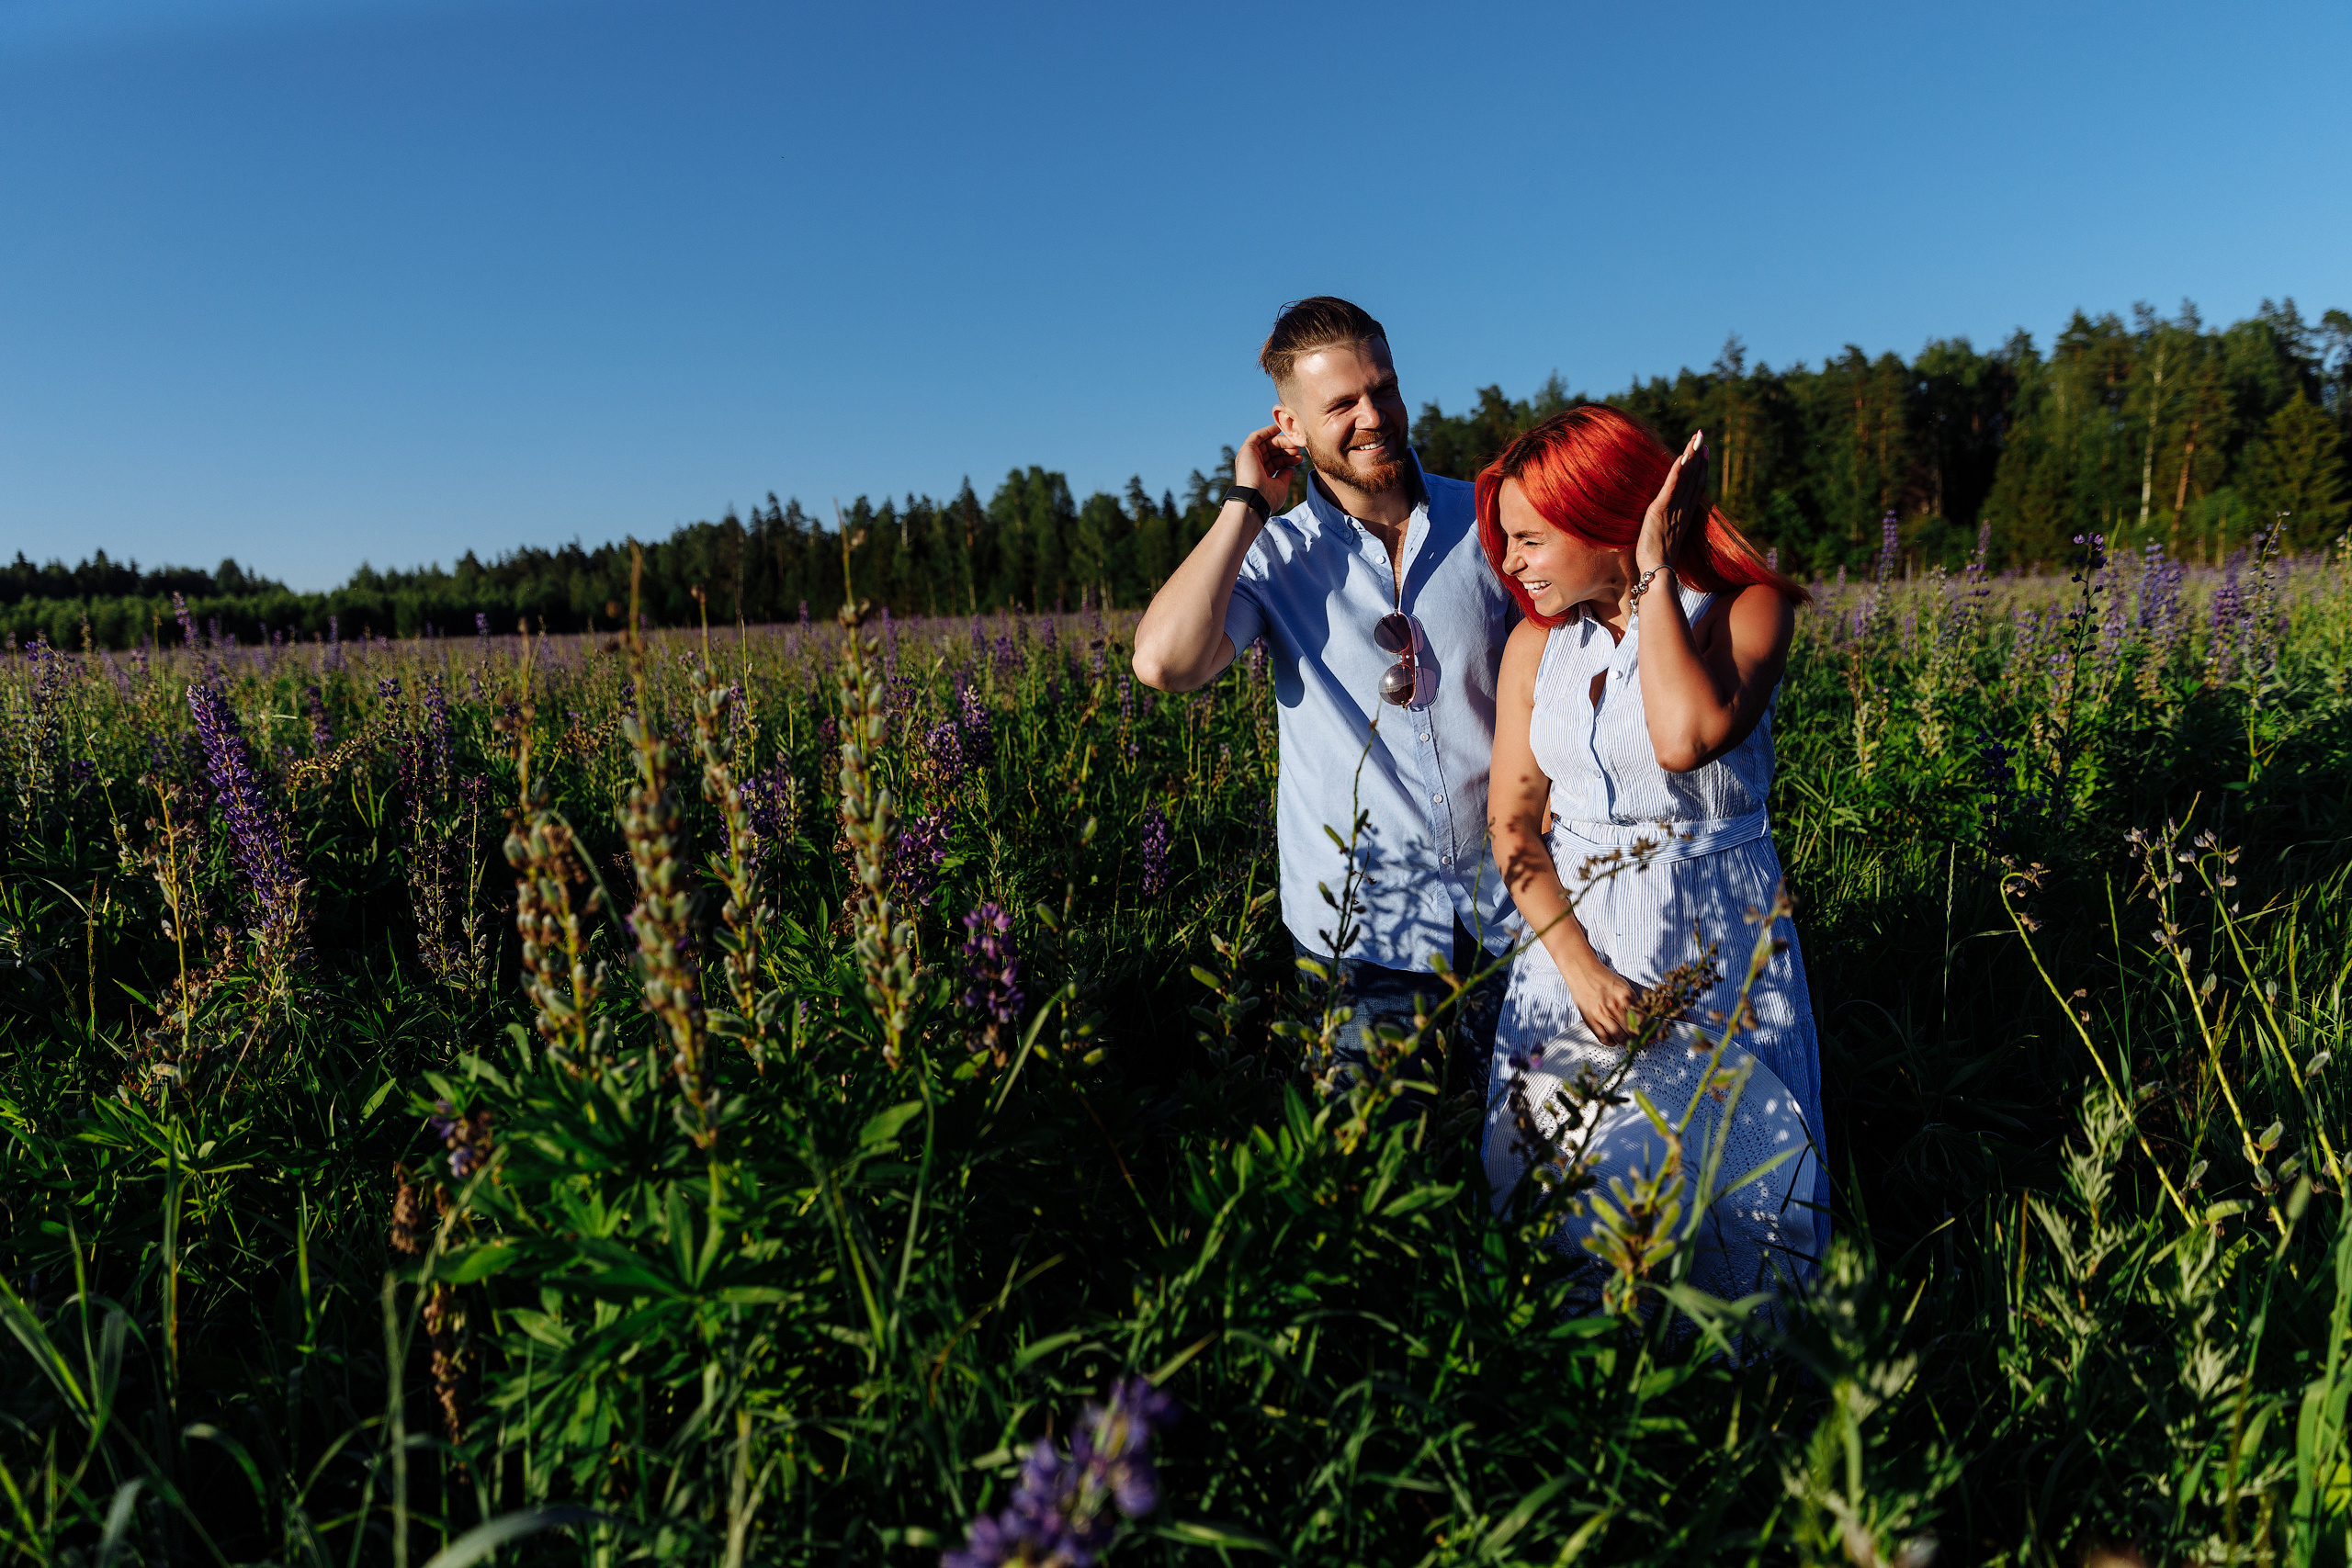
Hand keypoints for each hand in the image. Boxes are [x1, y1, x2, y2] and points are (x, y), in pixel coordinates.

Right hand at [1234, 423, 1302, 510]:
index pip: (1276, 462)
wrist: (1255, 499)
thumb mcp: (1281, 486)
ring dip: (1281, 441)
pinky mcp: (1246, 451)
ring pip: (1266, 443)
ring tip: (1293, 443)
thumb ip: (1285, 476)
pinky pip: (1257, 436)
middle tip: (1298, 448)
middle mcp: (1254, 465)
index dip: (1288, 459)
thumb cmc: (1268, 497)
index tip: (1300, 458)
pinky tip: (1278, 428)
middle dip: (1286, 448)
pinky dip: (1267, 431)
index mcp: (1261, 475)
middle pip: (1272, 451)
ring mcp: (1249, 458)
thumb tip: (1291, 470)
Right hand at [1563, 954, 1639, 1047]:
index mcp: (1626, 996)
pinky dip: (1611, 1042)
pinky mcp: (1590, 1019)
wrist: (1582, 971)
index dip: (1648, 1030)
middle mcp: (1615, 1006)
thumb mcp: (1624, 987)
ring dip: (1625, 1042)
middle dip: (1638, 1038)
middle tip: (1639, 1040)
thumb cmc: (1604, 979)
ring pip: (1619, 1037)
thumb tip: (1646, 1020)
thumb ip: (1635, 1003)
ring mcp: (1601, 1013)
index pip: (1643, 1020)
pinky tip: (1613, 1039)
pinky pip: (1603, 1037)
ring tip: (1626, 1041)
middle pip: (1633, 1031)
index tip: (1649, 1035)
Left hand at [1636, 430, 1708, 575]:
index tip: (1704, 454)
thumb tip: (1662, 520)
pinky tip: (1682, 457)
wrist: (1657, 571)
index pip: (1695, 488)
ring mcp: (1674, 509)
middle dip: (1699, 457)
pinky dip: (1678, 471)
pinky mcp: (1661, 510)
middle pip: (1694, 478)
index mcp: (1684, 516)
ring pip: (1686, 478)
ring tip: (1696, 440)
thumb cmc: (1657, 561)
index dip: (1701, 470)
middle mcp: (1683, 510)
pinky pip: (1672, 486)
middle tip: (1702, 439)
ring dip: (1691, 457)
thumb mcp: (1664, 538)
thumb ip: (1666, 525)